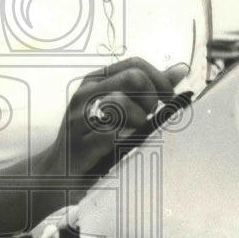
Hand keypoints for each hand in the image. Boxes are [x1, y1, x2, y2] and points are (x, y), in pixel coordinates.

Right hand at [47, 58, 189, 179]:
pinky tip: (124, 145)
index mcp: (95, 80)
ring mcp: (80, 118)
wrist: (58, 172)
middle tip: (150, 116)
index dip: (159, 79)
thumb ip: (148, 89)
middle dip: (151, 97)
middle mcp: (85, 93)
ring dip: (139, 120)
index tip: (169, 98)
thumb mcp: (118, 109)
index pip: (134, 64)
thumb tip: (180, 70)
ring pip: (122, 103)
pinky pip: (114, 135)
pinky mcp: (80, 144)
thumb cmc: (93, 138)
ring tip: (134, 132)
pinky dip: (126, 139)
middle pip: (133, 78)